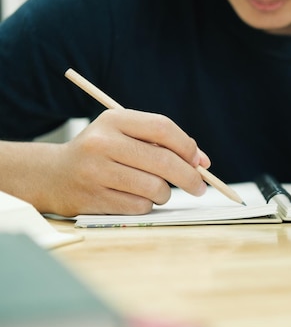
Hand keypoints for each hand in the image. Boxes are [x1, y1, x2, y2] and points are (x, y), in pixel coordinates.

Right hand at [41, 109, 209, 215]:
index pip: (162, 128)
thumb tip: (202, 162)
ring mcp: (96, 171)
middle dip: (189, 177)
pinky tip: (136, 198)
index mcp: (114, 119)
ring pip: (155, 188)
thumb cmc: (102, 153)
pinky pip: (140, 206)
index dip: (188, 146)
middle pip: (163, 161)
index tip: (200, 161)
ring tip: (156, 190)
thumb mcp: (125, 135)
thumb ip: (162, 143)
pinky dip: (147, 205)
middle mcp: (102, 143)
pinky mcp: (93, 198)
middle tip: (199, 186)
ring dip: (164, 193)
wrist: (53, 175)